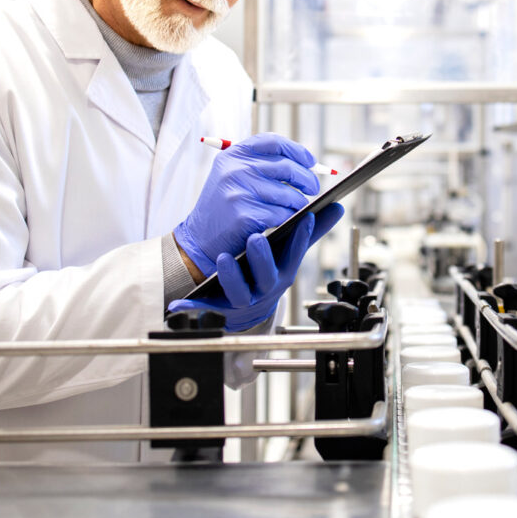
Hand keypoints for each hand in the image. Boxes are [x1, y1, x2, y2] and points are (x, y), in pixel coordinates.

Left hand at [168, 203, 344, 331]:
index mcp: (282, 271)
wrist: (244, 307)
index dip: (300, 238)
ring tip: (224, 258)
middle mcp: (265, 287)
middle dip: (263, 258)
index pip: (294, 254)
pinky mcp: (219, 308)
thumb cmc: (268, 273)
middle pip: (268, 276)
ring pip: (239, 292)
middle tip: (256, 237)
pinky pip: (206, 310)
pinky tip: (178, 304)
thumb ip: (311, 232)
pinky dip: (193, 308)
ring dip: (232, 277)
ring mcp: (243, 299)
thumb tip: (338, 207)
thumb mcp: (289, 254)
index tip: (302, 218)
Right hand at [174, 133, 319, 276]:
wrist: (200, 238)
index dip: (297, 150)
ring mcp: (239, 192)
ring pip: (288, 194)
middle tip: (313, 188)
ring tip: (298, 207)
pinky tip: (285, 220)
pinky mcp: (245, 215)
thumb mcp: (233, 175)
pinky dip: (289, 218)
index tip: (311, 161)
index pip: (274, 142)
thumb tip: (307, 162)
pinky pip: (282, 214)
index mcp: (233, 155)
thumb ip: (262, 164)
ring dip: (299, 203)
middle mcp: (235, 169)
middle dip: (307, 178)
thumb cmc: (224, 206)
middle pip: (287, 167)